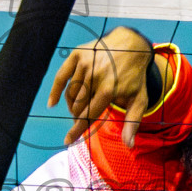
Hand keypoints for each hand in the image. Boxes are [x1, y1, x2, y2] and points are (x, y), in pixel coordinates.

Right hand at [48, 26, 152, 147]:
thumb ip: (132, 123)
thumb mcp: (139, 100)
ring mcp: (85, 64)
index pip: (88, 116)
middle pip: (78, 106)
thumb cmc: (134, 77)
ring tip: (79, 108)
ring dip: (73, 105)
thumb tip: (129, 145)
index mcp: (109, 90)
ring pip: (70, 94)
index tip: (67, 141)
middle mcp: (95, 76)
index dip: (77, 130)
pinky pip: (61, 77)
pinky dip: (56, 91)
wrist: (131, 45)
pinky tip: (52, 103)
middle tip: (81, 119)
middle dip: (78, 117)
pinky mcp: (78, 55)